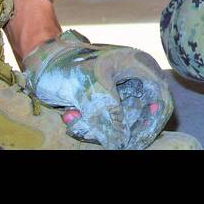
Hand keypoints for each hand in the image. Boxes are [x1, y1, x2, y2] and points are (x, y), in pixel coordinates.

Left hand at [22, 30, 171, 149]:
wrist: (43, 61)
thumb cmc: (67, 63)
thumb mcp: (89, 88)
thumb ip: (108, 113)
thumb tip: (121, 141)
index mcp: (139, 66)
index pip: (161, 97)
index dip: (153, 121)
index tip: (137, 140)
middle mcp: (135, 79)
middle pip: (141, 115)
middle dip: (117, 128)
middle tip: (95, 134)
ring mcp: (121, 91)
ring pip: (122, 122)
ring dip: (98, 128)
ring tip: (73, 118)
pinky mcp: (107, 102)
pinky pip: (107, 122)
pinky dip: (90, 126)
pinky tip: (71, 116)